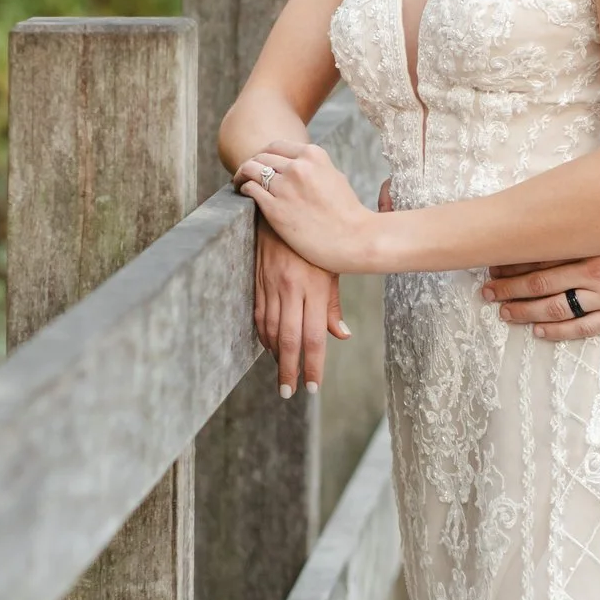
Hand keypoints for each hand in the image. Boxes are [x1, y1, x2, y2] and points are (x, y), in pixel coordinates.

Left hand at [235, 140, 378, 273]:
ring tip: (239, 182)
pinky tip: (244, 194)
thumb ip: (314, 167)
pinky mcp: (275, 208)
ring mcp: (285, 187)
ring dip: (242, 174)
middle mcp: (297, 167)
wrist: (354, 239)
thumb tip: (297, 166)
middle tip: (247, 174)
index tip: (261, 164)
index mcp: (313, 155)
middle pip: (261, 156)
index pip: (276, 146)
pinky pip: (250, 189)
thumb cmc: (347, 213)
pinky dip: (243, 189)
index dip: (265, 155)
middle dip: (252, 164)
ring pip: (250, 169)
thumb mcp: (334, 177)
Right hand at [252, 205, 348, 397]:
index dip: (312, 365)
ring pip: (272, 330)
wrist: (282, 207)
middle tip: (290, 392)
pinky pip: (259, 315)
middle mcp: (291, 288)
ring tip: (282, 374)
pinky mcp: (258, 280)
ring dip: (276, 356)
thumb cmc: (317, 239)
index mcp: (314, 287)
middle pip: (290, 340)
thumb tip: (341, 336)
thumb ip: (333, 305)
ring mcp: (271, 284)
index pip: (314, 337)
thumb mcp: (331, 268)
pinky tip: (269, 346)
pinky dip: (263, 335)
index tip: (312, 387)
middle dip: (290, 370)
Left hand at [482, 230, 599, 341]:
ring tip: (504, 312)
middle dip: (509, 287)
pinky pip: (584, 328)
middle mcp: (597, 273)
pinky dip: (558, 330)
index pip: (542, 255)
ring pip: (558, 308)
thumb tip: (543, 227)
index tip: (492, 263)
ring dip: (526, 311)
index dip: (513, 262)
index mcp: (593, 246)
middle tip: (486, 291)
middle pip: (542, 283)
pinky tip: (537, 329)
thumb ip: (582, 228)